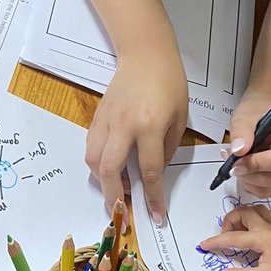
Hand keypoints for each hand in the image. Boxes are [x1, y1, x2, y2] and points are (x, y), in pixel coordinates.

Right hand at [86, 47, 188, 221]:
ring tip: (117, 189)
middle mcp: (124, 125)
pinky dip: (98, 163)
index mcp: (150, 126)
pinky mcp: (97, 117)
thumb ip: (167, 147)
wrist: (145, 54)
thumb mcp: (179, 116)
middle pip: (111, 170)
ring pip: (94, 160)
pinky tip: (110, 167)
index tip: (155, 216)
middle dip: (115, 196)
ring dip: (103, 180)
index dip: (153, 197)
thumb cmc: (169, 82)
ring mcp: (106, 121)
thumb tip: (155, 171)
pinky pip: (91, 146)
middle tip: (122, 211)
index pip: (150, 170)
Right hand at [198, 203, 270, 270]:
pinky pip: (270, 215)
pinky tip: (258, 229)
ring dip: (245, 216)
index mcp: (261, 237)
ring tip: (239, 232)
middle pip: (243, 212)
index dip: (216, 241)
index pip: (232, 237)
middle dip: (230, 221)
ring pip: (257, 210)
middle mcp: (268, 227)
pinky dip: (261, 217)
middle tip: (225, 237)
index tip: (204, 244)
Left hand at [225, 100, 270, 196]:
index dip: (256, 165)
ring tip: (238, 165)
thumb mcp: (246, 115)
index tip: (236, 163)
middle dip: (250, 174)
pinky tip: (247, 171)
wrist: (267, 113)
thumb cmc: (260, 111)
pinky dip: (255, 186)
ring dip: (250, 181)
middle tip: (231, 164)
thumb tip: (239, 150)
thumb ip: (242, 131)